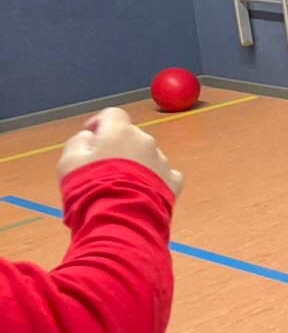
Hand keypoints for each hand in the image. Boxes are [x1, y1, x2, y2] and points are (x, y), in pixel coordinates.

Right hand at [57, 108, 183, 196]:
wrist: (120, 217)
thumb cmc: (90, 186)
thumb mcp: (69, 161)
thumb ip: (79, 142)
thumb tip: (89, 137)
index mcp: (120, 131)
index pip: (113, 115)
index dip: (100, 123)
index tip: (91, 137)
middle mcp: (146, 141)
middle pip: (131, 136)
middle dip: (118, 147)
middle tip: (103, 168)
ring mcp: (162, 161)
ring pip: (147, 156)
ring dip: (136, 164)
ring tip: (121, 185)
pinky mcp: (173, 182)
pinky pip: (163, 175)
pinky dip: (153, 180)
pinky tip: (141, 192)